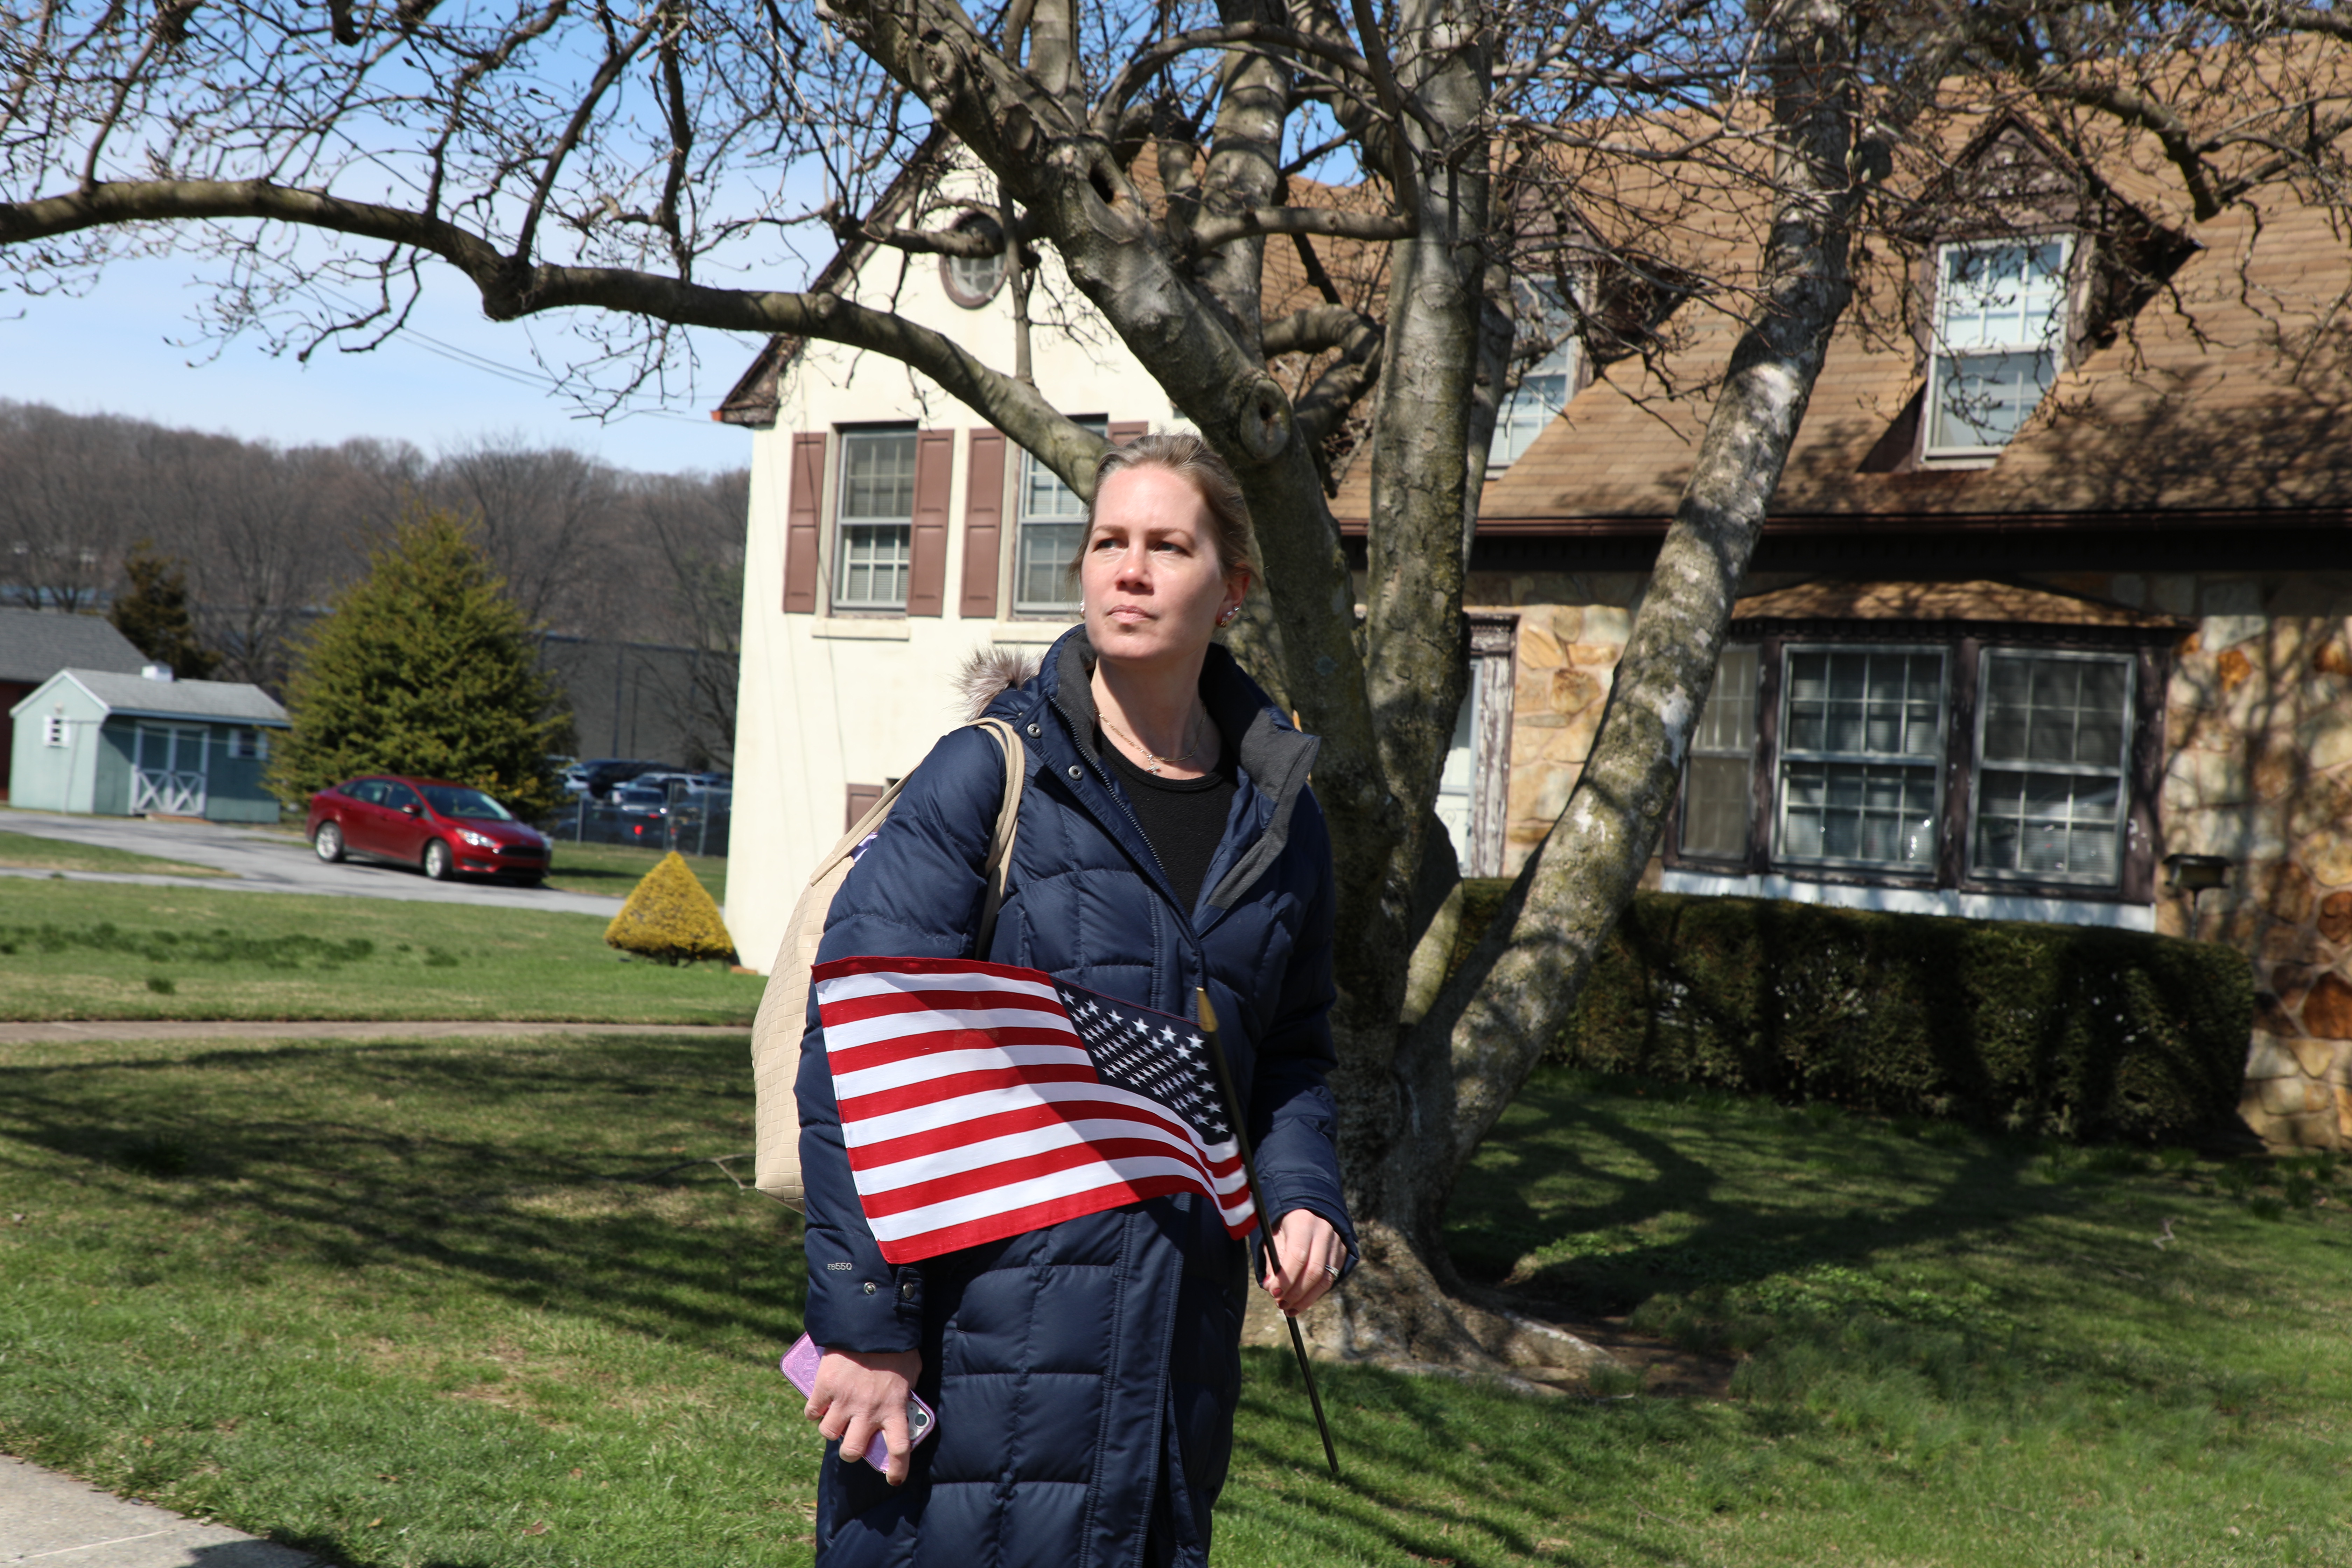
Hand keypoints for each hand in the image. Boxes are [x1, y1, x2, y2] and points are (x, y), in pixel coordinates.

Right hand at [805, 1348, 921, 1485]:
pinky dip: (815, 1410)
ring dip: (831, 1427)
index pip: (899, 1449)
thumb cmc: (896, 1346)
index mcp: (894, 1408)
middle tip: (852, 1439)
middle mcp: (869, 1411)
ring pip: (829, 1433)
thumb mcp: (911, 1371)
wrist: (871, 1321)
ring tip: (836, 1414)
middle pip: (853, 1451)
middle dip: (850, 1450)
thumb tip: (905, 1404)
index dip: (897, 1469)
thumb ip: (904, 1393)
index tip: (893, 1480)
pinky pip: (812, 1412)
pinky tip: (821, 1402)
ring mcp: (845, 1400)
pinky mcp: (825, 1387)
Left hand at [1259, 1208, 1345, 1316]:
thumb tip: (1271, 1288)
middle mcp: (1324, 1231)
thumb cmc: (1286, 1226)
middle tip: (1280, 1304)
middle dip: (1295, 1293)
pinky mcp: (1343, 1253)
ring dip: (1306, 1299)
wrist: (1308, 1210)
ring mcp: (1337, 1242)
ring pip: (1325, 1279)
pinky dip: (1315, 1294)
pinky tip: (1301, 1301)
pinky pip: (1331, 1279)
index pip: (1298, 1255)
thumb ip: (1272, 1261)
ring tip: (1289, 1308)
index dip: (1286, 1278)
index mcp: (1303, 1221)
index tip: (1273, 1292)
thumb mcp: (1274, 1236)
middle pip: (1313, 1270)